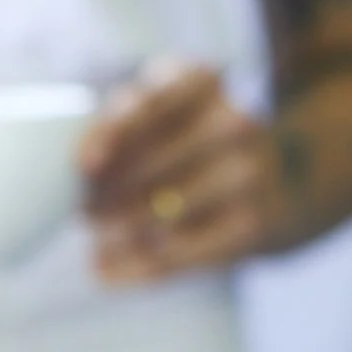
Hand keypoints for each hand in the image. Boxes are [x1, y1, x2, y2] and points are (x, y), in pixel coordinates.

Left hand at [81, 62, 298, 283]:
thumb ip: (116, 128)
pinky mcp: (250, 225)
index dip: (115, 132)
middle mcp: (233, 122)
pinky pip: (178, 253)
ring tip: (97, 235)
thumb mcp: (159, 113)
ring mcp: (249, 174)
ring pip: (161, 213)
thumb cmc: (187, 139)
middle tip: (83, 210)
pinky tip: (104, 269)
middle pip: (152, 163)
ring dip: (116, 230)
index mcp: (201, 81)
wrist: (274, 179)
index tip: (84, 163)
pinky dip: (134, 265)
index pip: (153, 102)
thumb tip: (77, 174)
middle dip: (105, 192)